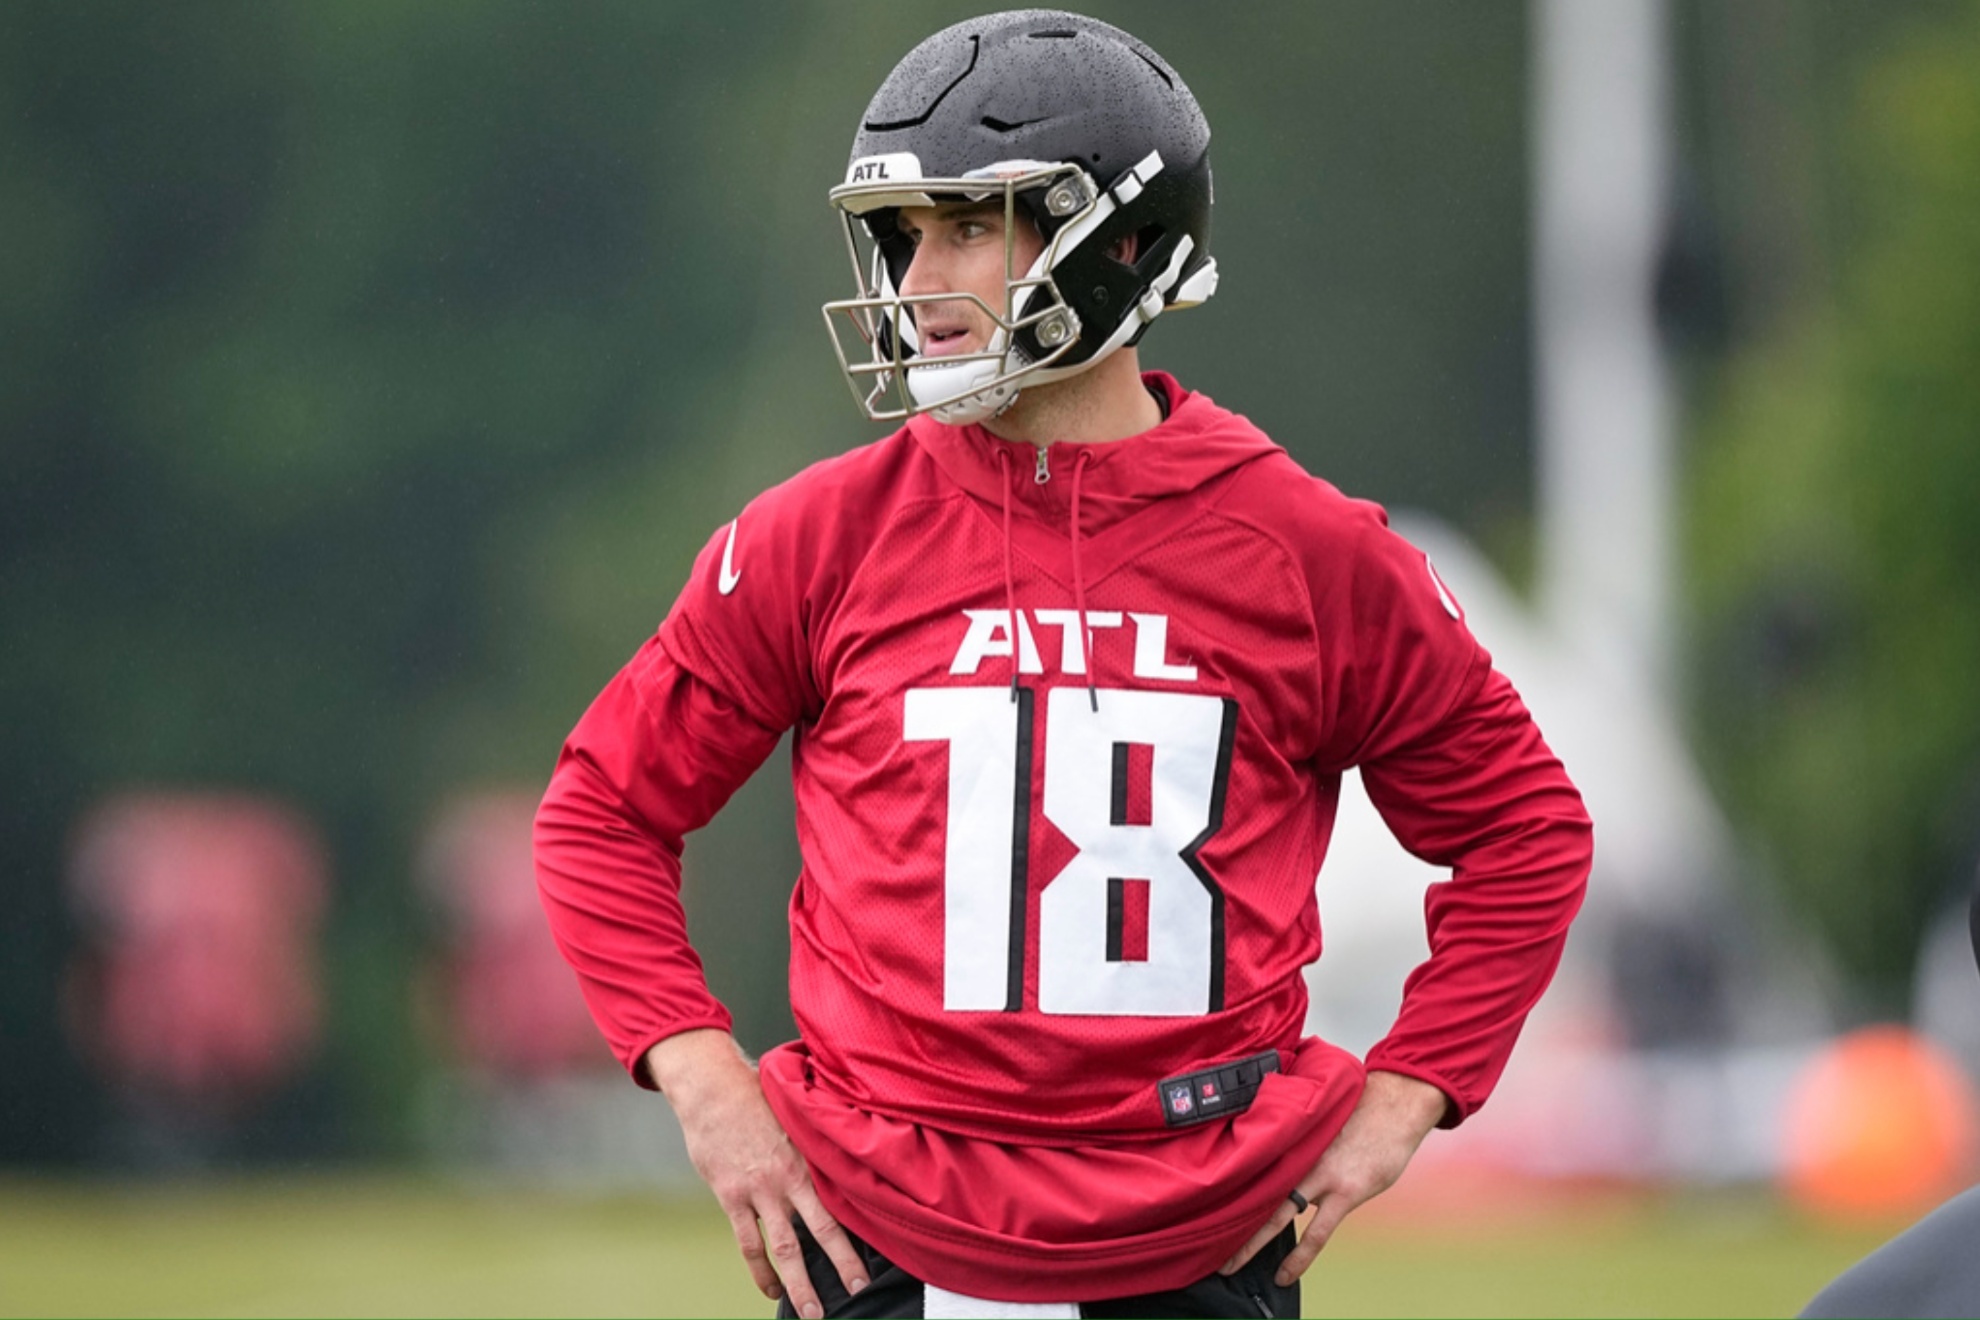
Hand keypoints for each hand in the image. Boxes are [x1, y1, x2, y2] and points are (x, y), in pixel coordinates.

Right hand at [645, 1030, 867, 1318]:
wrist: (712, 1090)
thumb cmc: (758, 1098)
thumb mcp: (796, 1115)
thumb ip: (816, 1141)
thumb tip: (846, 1154)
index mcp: (809, 1159)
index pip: (842, 1204)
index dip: (859, 1233)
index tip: (876, 1258)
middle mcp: (788, 1180)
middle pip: (821, 1232)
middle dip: (841, 1266)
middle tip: (857, 1294)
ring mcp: (759, 1192)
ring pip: (784, 1248)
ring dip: (798, 1284)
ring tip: (812, 1313)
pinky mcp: (731, 1198)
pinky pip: (749, 1244)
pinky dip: (761, 1270)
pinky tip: (772, 1288)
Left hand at [1220, 1070, 1448, 1286]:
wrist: (1393, 1106)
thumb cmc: (1357, 1113)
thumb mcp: (1317, 1121)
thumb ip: (1295, 1144)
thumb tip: (1276, 1158)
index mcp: (1286, 1141)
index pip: (1246, 1170)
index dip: (1224, 1191)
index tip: (1202, 1208)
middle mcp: (1297, 1158)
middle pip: (1252, 1194)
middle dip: (1225, 1222)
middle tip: (1201, 1244)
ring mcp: (1321, 1176)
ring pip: (1275, 1216)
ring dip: (1251, 1243)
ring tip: (1228, 1266)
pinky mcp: (1345, 1192)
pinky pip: (1316, 1233)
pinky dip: (1298, 1256)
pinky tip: (1284, 1274)